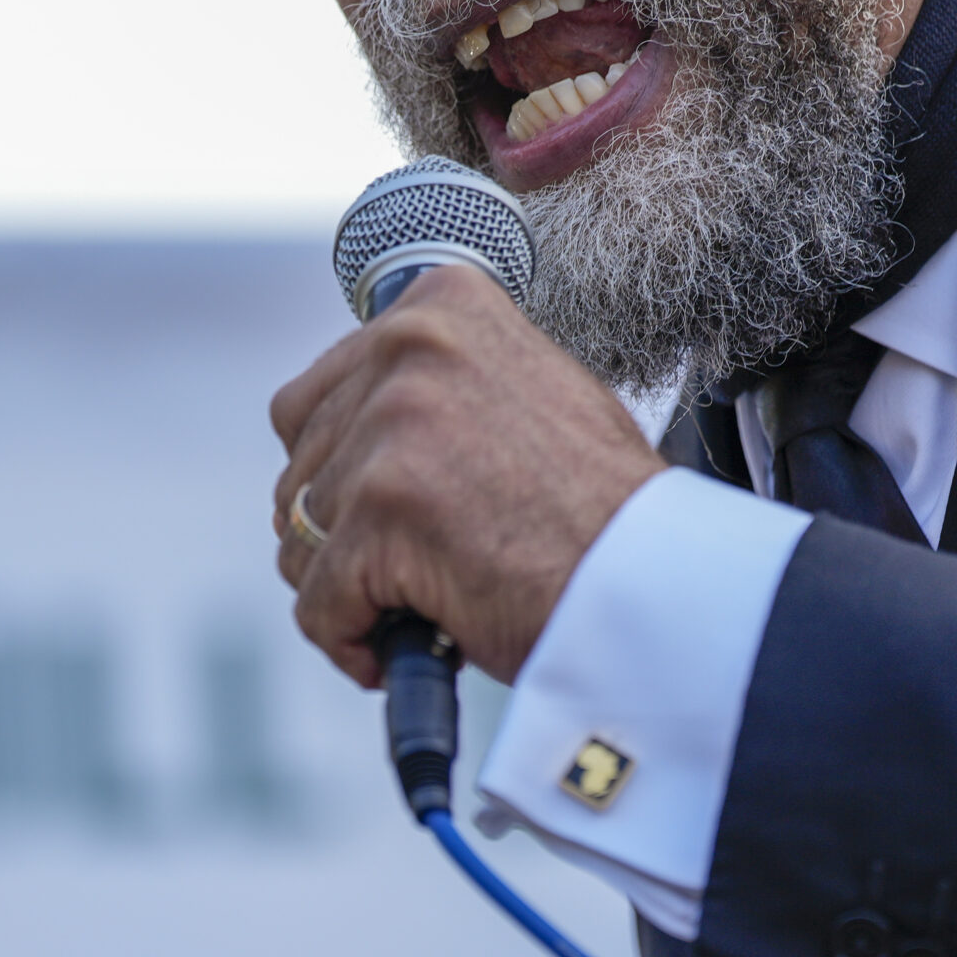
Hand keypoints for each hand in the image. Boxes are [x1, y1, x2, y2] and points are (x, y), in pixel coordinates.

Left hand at [270, 264, 666, 686]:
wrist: (656, 584)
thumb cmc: (600, 512)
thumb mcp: (524, 393)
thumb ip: (437, 386)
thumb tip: (349, 424)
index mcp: (441, 306)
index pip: (314, 398)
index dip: (343, 474)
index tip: (393, 512)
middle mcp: (410, 348)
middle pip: (300, 467)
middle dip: (340, 532)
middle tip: (409, 568)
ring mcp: (390, 428)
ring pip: (301, 534)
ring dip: (347, 586)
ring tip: (419, 604)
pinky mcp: (379, 511)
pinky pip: (317, 600)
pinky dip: (347, 638)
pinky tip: (396, 650)